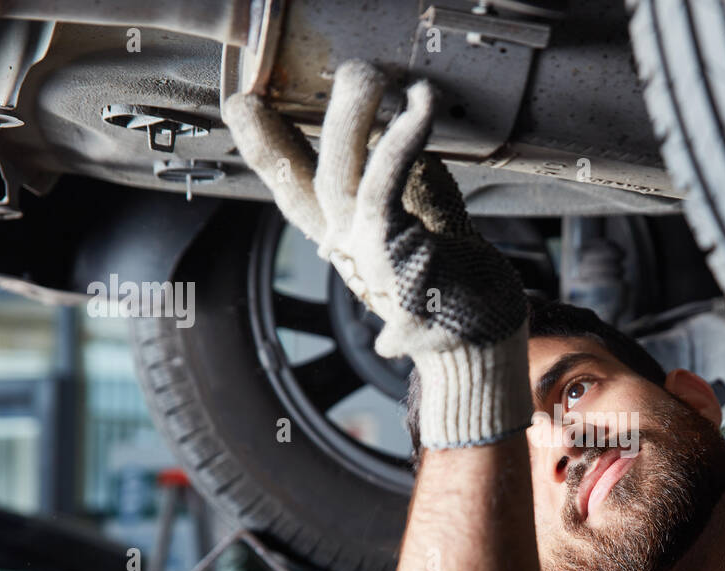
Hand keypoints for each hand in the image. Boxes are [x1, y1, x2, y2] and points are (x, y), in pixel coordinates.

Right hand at [222, 61, 532, 448]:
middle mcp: (347, 250)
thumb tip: (412, 145)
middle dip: (283, 130)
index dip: (269, 150)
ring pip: (337, 173)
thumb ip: (420, 189)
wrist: (481, 343)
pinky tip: (417, 106)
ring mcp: (364, 253)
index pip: (298, 192)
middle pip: (302, 181)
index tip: (243, 109)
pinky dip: (399, 139)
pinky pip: (384, 182)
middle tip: (290, 85)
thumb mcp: (436, 228)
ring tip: (368, 72)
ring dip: (350, 116)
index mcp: (350, 244)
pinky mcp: (392, 250)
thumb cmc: (465, 291)